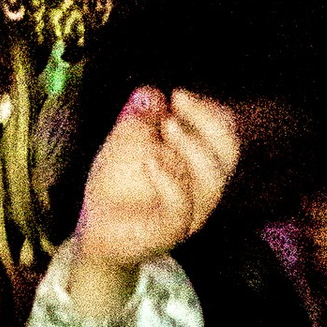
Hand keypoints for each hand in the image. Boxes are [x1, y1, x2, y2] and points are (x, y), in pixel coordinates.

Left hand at [70, 90, 239, 303]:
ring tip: (166, 126)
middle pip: (229, 152)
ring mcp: (190, 212)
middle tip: (178, 102)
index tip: (178, 95)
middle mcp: (203, 187)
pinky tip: (151, 160)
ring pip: (213, 181)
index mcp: (199, 162)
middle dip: (208, 120)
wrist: (97, 228)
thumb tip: (150, 93)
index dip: (209, 110)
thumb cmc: (118, 183)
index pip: (224, 133)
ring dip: (192, 145)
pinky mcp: (170, 232)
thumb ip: (138, 116)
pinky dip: (169, 180)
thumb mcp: (125, 140)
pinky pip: (181, 208)